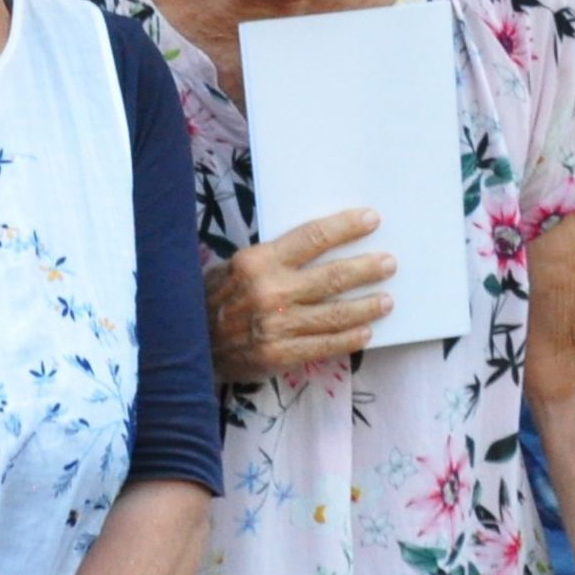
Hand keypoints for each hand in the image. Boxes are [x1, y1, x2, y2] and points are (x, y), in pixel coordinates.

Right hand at [204, 210, 394, 383]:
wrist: (185, 345)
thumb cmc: (210, 301)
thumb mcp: (233, 269)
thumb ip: (272, 260)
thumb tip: (318, 247)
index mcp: (257, 262)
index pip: (313, 238)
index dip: (346, 228)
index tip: (370, 220)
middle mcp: (270, 291)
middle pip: (333, 275)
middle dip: (367, 268)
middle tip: (388, 263)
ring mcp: (277, 325)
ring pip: (337, 313)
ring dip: (367, 305)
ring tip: (386, 300)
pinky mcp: (280, 354)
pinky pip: (326, 345)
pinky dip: (351, 338)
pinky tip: (366, 332)